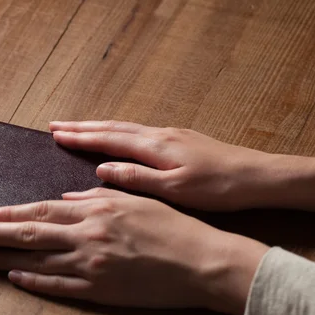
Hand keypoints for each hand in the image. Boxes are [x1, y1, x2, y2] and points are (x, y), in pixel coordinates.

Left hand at [0, 188, 267, 314]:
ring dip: (5, 258)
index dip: (8, 212)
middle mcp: (87, 237)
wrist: (200, 261)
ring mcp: (91, 266)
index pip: (40, 210)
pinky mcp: (99, 291)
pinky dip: (33, 282)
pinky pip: (58, 287)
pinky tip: (14, 278)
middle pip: (29, 234)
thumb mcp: (135, 200)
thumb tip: (65, 197)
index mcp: (96, 210)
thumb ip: (97, 197)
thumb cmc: (172, 226)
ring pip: (37, 261)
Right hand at [49, 121, 314, 213]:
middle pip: (114, 127)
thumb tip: (102, 168)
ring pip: (127, 127)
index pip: (109, 139)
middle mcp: (160, 134)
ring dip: (100, 127)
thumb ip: (137, 178)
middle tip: (57, 124)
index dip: (80, 137)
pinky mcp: (182, 140)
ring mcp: (172, 134)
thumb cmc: (219, 188)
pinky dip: (120, 132)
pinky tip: (120, 136)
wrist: (258, 177)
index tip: (55, 133)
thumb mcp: (176, 189)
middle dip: (83, 126)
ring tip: (80, 128)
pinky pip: (140, 131)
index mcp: (155, 146)